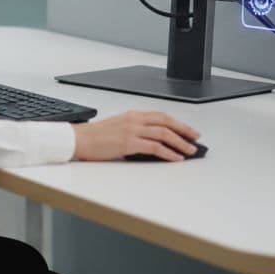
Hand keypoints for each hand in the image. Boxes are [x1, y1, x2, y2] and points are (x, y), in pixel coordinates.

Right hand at [70, 111, 200, 161]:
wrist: (79, 139)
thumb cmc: (95, 137)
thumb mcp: (118, 128)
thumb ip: (135, 130)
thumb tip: (153, 141)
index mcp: (133, 115)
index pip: (161, 116)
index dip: (178, 123)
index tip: (189, 130)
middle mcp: (134, 120)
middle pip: (166, 122)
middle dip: (184, 131)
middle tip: (196, 139)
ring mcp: (132, 131)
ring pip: (164, 134)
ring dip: (180, 143)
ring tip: (190, 151)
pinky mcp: (128, 143)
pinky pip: (154, 147)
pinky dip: (168, 153)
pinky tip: (175, 158)